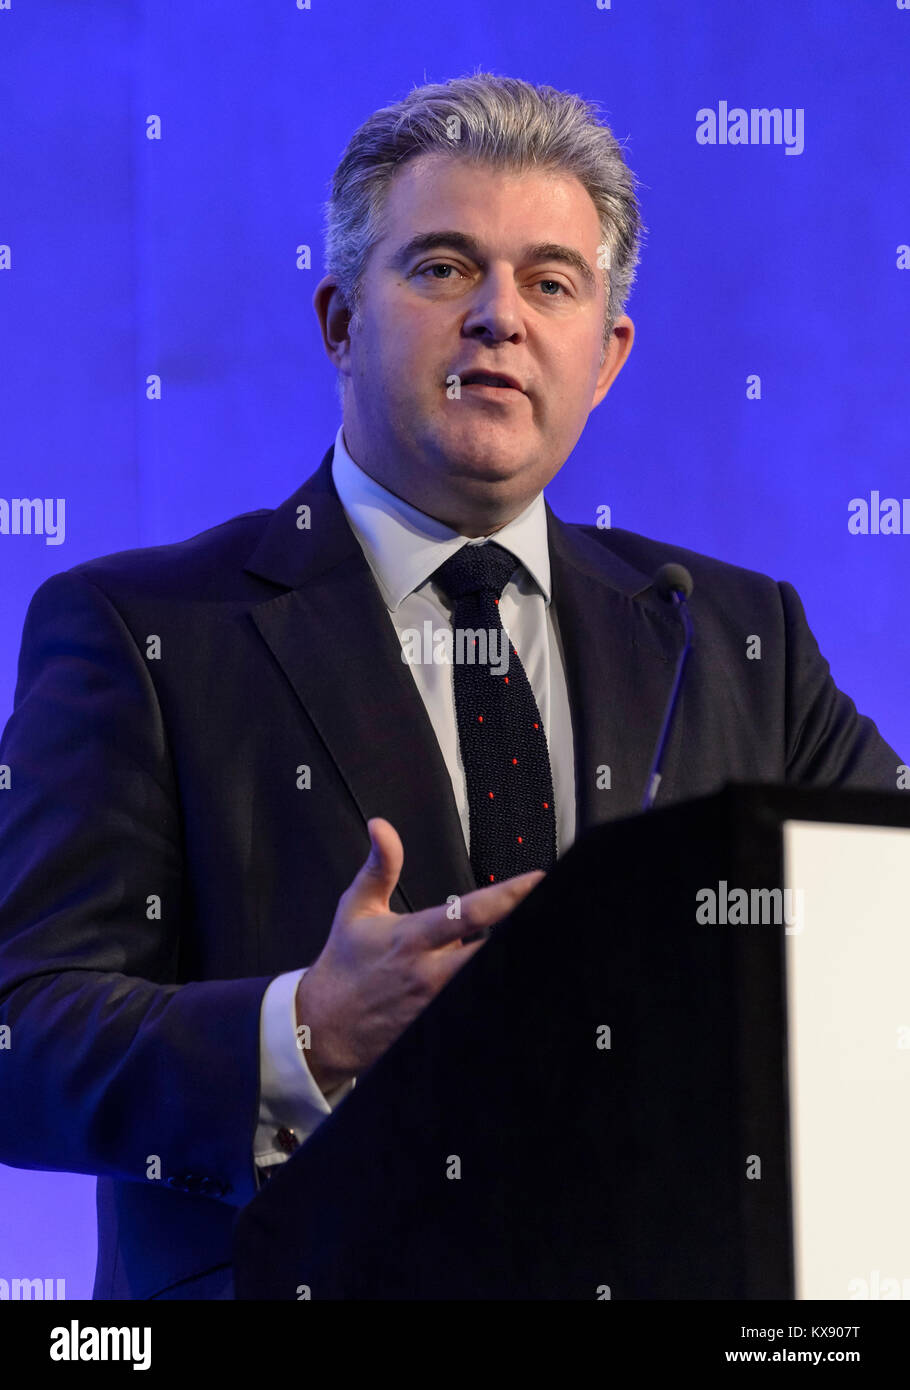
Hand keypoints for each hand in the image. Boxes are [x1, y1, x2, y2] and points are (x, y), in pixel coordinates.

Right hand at [294, 817, 544, 1092]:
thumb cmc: (343, 964)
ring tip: (540, 934)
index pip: (471, 913)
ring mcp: (438, 1004)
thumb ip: (379, 865)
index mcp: (412, 939)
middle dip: (524, 927)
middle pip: (492, 951)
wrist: (324, 1027)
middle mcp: (430, 973)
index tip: (537, 879)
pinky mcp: (439, 1025)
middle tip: (553, 907)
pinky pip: (477, 1003)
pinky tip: (506, 973)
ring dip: (510, 958)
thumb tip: (381, 827)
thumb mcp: (357, 908)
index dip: (509, 895)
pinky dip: (494, 986)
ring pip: (489, 978)